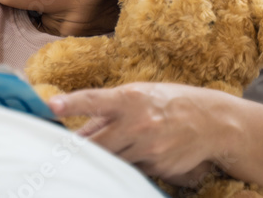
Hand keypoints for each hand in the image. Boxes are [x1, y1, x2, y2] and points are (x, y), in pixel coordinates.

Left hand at [49, 83, 232, 184]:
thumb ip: (108, 111)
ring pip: (112, 159)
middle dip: (78, 149)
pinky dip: (126, 164)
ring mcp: (148, 147)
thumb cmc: (167, 103)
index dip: (72, 103)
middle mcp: (137, 123)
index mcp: (129, 98)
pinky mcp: (157, 165)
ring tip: (100, 151)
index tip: (51, 105)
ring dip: (103, 158)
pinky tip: (137, 152)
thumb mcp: (138, 95)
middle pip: (96, 143)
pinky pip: (131, 168)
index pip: (94, 100)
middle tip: (60, 152)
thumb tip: (79, 130)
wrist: (212, 121)